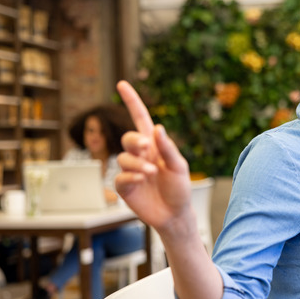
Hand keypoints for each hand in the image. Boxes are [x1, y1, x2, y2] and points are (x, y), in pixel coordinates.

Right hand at [115, 80, 193, 234]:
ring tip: (151, 172)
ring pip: (123, 158)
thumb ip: (167, 148)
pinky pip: (120, 176)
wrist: (175, 214)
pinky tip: (142, 181)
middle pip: (128, 138)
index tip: (122, 84)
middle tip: (145, 147)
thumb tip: (157, 127)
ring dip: (136, 163)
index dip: (132, 102)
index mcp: (154, 145)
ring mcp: (131, 170)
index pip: (140, 119)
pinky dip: (131, 177)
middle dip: (134, 141)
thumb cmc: (179, 189)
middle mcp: (140, 155)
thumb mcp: (179, 166)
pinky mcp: (124, 187)